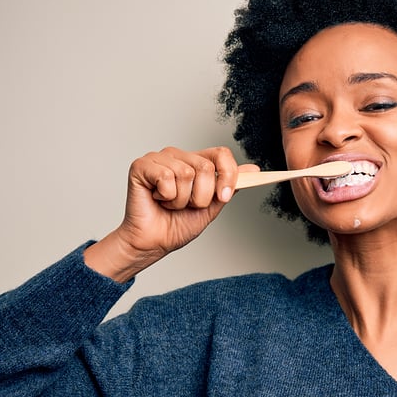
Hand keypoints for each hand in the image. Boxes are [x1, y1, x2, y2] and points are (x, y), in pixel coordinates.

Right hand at [84, 146, 258, 281]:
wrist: (155, 242)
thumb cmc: (178, 225)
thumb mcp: (212, 207)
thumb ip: (230, 186)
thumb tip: (253, 170)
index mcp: (196, 162)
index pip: (221, 154)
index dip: (227, 176)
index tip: (223, 198)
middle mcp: (179, 156)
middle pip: (205, 167)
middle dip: (201, 196)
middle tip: (187, 205)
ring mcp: (160, 158)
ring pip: (186, 174)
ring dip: (181, 200)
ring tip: (170, 204)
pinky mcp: (142, 165)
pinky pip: (166, 177)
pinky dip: (166, 196)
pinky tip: (157, 199)